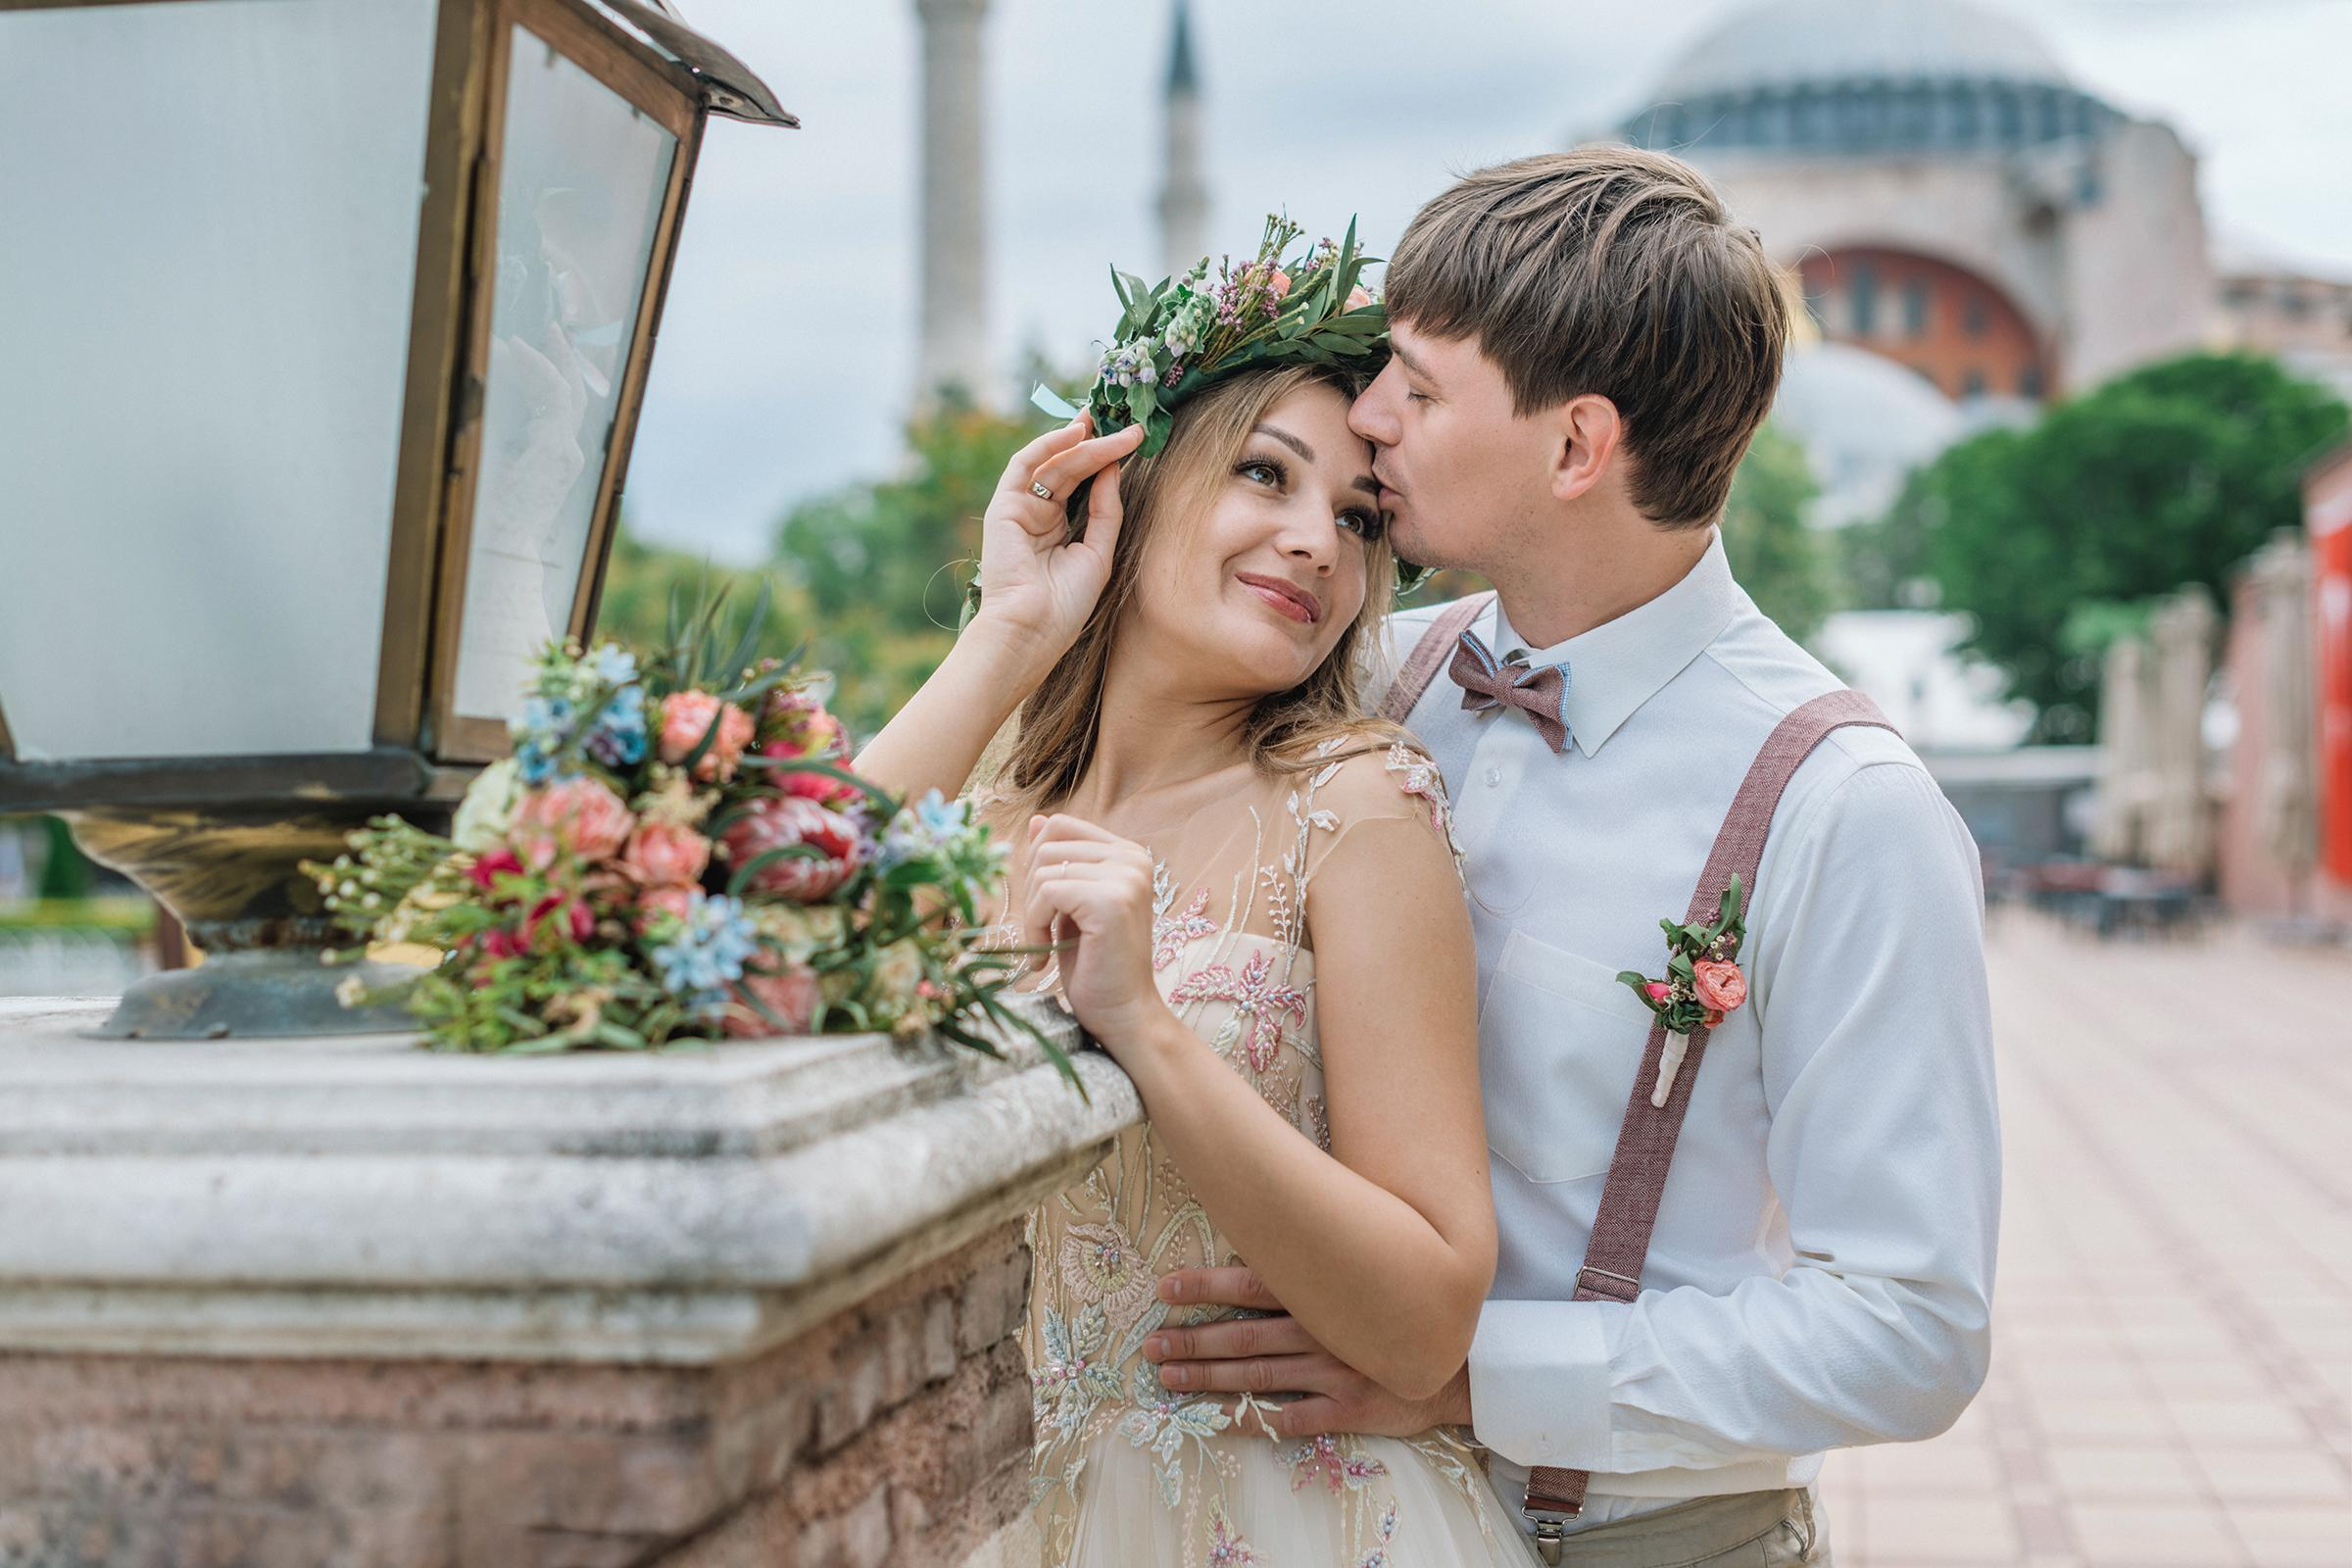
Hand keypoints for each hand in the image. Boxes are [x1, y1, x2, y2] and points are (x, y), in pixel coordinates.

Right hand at [971, 414, 1145, 676]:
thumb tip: (1113, 469)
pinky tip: (1076, 434)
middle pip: (1072, 468)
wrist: (1032, 630)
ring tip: (1112, 426)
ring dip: (1082, 442)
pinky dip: (1048, 445)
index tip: (1135, 441)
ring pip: (1054, 463)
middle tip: (1132, 428)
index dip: (1107, 460)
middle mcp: (1038, 514)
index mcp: (1058, 529)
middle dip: (1100, 445)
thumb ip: (1106, 511)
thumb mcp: (1098, 552)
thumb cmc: (1066, 605)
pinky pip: (1025, 465)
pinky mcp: (1004, 506)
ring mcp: (1020, 508)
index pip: (1083, 483)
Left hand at [1022, 813, 1167, 1050]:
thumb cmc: (1096, 963)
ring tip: (1045, 943)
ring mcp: (1126, 877)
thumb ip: (1059, 862)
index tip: (1043, 904)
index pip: (1060, 825)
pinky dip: (1035, 925)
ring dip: (1032, 911)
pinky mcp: (1111, 901)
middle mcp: (1132, 858)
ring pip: (1043, 869)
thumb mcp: (1071, 904)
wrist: (1124, 1012)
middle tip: (1043, 929)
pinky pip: (1047, 893)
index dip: (1036, 861)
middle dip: (1031, 889)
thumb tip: (1036, 820)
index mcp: (1127, 853)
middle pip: (1047, 844)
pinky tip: (1045, 954)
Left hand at [1144, 1267, 1473, 1438]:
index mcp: (1325, 1293)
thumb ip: (1319, 1263)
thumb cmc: (1405, 1308)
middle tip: (1151, 1344)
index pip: (1253, 1285)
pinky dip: (1251, 1419)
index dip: (1206, 1287)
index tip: (1165, 1290)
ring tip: (1167, 1376)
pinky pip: (1289, 1418)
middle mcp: (1325, 1331)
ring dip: (1207, 1377)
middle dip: (1192, 1339)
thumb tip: (1261, 1243)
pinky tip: (1216, 1418)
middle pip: (1244, 1335)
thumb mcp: (1367, 1272)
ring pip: (1258, 1375)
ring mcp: (1335, 1373)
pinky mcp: (1347, 1410)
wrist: (1463, 1361)